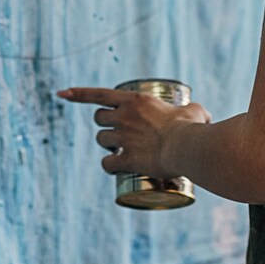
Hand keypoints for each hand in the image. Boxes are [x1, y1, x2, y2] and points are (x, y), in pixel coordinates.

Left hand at [56, 86, 211, 177]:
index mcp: (135, 101)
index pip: (98, 94)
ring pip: (101, 140)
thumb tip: (203, 115)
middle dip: (104, 124)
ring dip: (106, 145)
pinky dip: (109, 167)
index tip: (61, 93)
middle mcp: (124, 117)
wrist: (188, 148)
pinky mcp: (125, 158)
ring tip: (118, 150)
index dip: (77, 94)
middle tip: (119, 132)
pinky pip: (107, 163)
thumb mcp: (195, 111)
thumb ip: (194, 110)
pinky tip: (113, 170)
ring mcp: (122, 138)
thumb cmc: (192, 128)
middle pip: (99, 119)